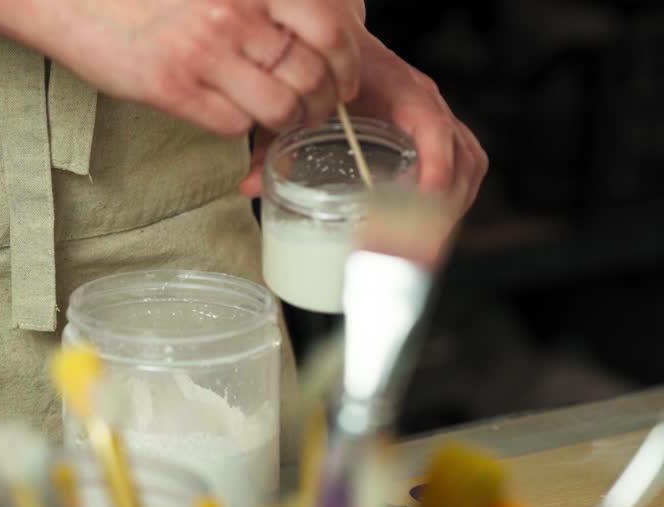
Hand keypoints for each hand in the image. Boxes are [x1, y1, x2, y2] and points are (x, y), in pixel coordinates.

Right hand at [0, 0, 363, 136]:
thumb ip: (263, 1)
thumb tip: (318, 28)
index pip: (331, 26)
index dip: (348, 60)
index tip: (345, 75)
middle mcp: (235, 12)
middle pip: (313, 73)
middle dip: (327, 101)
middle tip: (322, 108)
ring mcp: (204, 53)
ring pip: (282, 107)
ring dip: (291, 122)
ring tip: (284, 120)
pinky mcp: (173, 89)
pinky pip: (234, 124)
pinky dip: (244, 127)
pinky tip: (235, 116)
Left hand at [240, 32, 487, 222]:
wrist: (342, 48)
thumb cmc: (328, 73)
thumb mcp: (302, 105)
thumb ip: (275, 145)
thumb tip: (250, 184)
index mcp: (402, 92)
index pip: (433, 126)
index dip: (436, 164)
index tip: (426, 199)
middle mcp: (428, 106)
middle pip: (464, 155)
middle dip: (446, 203)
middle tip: (419, 242)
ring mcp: (437, 123)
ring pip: (469, 164)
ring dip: (452, 206)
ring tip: (425, 245)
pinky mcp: (437, 139)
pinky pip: (463, 168)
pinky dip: (452, 200)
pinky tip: (429, 229)